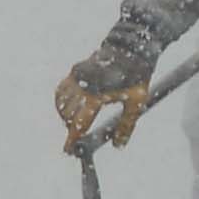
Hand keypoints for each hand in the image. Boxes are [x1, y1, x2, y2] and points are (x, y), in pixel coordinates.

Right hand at [58, 6, 166, 152]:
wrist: (131, 48)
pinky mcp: (75, 70)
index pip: (79, 122)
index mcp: (97, 94)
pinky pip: (61, 90)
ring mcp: (76, 76)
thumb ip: (126, 125)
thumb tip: (118, 145)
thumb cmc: (137, 76)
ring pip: (62, 103)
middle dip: (70, 128)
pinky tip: (72, 108)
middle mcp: (83, 85)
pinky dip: (63, 101)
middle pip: (68, 115)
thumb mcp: (136, 103)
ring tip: (75, 124)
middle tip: (75, 139)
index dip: (72, 138)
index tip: (69, 150)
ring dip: (65, 116)